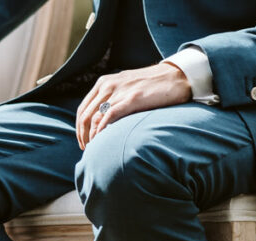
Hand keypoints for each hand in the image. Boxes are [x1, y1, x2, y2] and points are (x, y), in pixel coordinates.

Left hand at [76, 63, 191, 148]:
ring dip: (91, 136)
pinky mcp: (132, 98)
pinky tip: (103, 140)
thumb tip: (101, 120)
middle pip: (85, 116)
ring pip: (94, 118)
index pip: (82, 109)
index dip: (79, 128)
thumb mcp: (125, 87)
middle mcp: (107, 85)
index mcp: (103, 83)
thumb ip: (112, 99)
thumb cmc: (152, 86)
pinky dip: (102, 130)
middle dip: (83, 135)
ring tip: (95, 148)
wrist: (176, 76)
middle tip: (87, 149)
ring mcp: (119, 91)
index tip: (83, 141)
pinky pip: (109, 116)